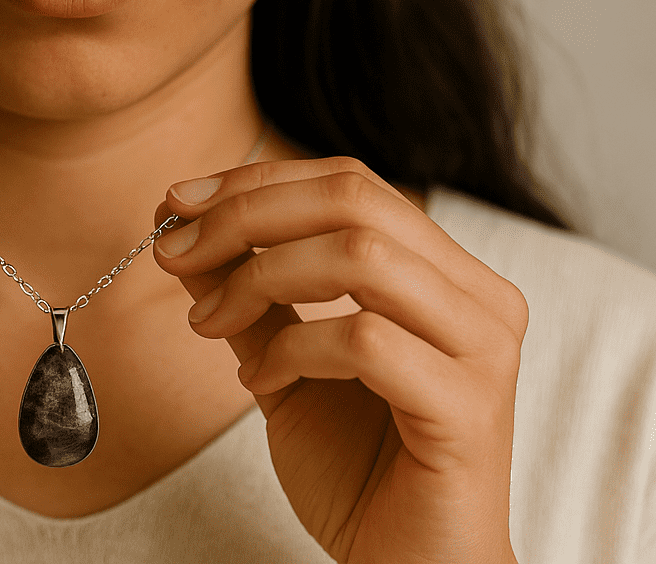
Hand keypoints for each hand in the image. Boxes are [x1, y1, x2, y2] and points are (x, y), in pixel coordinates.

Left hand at [152, 157, 525, 563]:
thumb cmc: (360, 473)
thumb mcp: (285, 362)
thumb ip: (249, 292)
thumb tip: (183, 223)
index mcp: (446, 274)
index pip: (351, 183)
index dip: (256, 182)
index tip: (176, 203)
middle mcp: (479, 298)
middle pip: (355, 200)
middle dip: (246, 214)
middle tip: (173, 250)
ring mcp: (481, 350)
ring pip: (361, 257)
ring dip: (259, 278)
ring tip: (210, 323)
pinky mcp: (467, 409)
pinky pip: (365, 342)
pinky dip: (293, 350)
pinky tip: (259, 384)